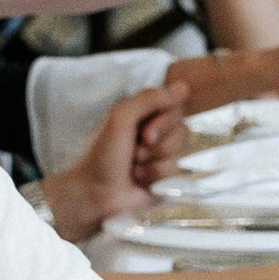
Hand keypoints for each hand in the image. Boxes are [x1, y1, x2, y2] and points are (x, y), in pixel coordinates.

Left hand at [39, 88, 188, 242]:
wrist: (95, 193)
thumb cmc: (102, 154)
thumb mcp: (120, 119)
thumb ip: (150, 99)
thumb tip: (182, 86)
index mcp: (146, 114)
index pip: (176, 107)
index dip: (165, 121)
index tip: (145, 133)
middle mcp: (159, 132)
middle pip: (183, 130)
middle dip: (158, 145)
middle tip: (134, 152)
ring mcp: (165, 155)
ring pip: (182, 153)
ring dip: (154, 162)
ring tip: (134, 167)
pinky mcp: (168, 177)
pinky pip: (178, 173)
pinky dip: (156, 177)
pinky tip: (140, 180)